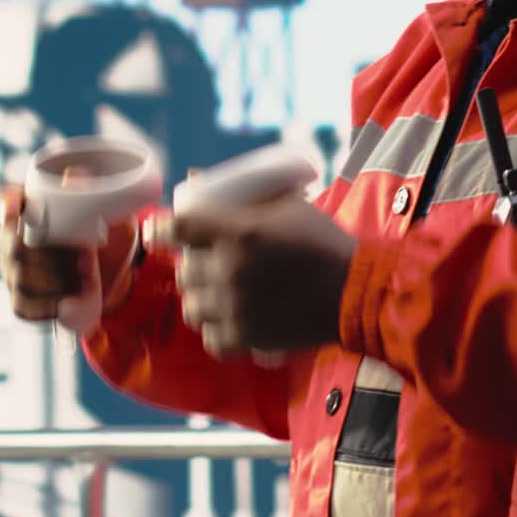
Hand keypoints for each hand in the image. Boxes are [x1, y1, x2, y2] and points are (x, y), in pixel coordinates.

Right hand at [0, 182, 137, 332]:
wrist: (116, 275)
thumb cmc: (107, 235)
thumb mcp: (110, 212)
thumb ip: (94, 193)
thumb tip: (75, 174)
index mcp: (30, 212)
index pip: (3, 202)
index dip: (5, 204)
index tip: (15, 208)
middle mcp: (12, 241)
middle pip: (14, 247)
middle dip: (53, 254)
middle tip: (87, 255)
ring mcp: (13, 272)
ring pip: (22, 280)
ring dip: (59, 280)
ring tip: (88, 275)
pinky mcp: (21, 301)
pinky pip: (26, 306)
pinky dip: (55, 304)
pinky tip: (75, 296)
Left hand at [143, 195, 356, 356]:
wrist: (356, 291)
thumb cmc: (323, 241)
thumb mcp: (288, 205)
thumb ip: (244, 194)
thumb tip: (194, 177)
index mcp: (240, 232)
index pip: (178, 228)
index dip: (161, 229)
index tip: (160, 232)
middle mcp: (231, 271)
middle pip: (184, 271)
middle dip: (193, 265)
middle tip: (210, 261)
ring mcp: (236, 308)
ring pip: (192, 307)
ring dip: (202, 298)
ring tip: (220, 293)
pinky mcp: (247, 338)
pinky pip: (211, 338)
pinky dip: (217, 330)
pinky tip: (231, 320)